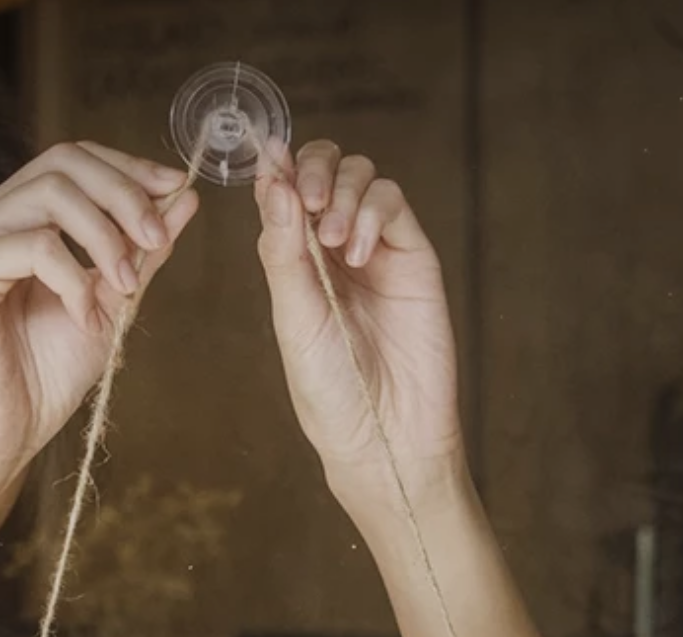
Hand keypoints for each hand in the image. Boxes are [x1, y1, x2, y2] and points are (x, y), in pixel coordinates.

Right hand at [0, 141, 198, 493]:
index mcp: (16, 218)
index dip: (128, 168)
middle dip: (125, 194)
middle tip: (158, 241)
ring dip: (105, 237)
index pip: (71, 159)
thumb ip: (142, 250)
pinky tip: (83, 316)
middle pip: (62, 161)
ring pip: (49, 194)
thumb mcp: (113, 302)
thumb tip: (183, 196)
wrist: (6, 434)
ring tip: (126, 286)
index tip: (175, 190)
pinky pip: (32, 244)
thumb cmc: (47, 376)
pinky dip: (72, 278)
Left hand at [254, 141, 463, 503]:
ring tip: (331, 240)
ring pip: (361, 177)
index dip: (276, 168)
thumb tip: (269, 181)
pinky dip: (371, 212)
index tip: (268, 159)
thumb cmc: (330, 388)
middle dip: (312, 169)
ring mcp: (376, 249)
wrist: (384, 432)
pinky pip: (394, 203)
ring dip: (341, 192)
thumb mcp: (293, 317)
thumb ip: (282, 250)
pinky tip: (356, 252)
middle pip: (324, 170)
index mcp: (294, 262)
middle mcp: (333, 250)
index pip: (283, 192)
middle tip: (307, 199)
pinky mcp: (414, 256)